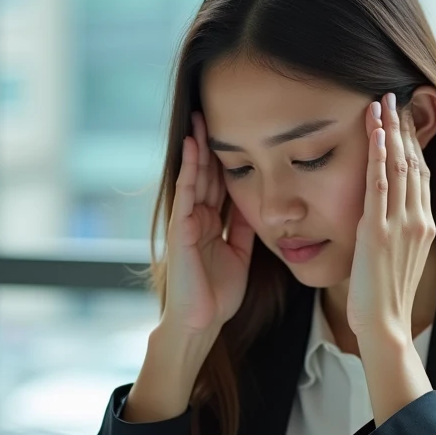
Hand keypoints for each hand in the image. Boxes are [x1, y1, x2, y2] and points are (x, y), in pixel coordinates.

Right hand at [162, 111, 255, 334]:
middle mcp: (197, 217)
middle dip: (210, 145)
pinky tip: (192, 147)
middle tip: (214, 112)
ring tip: (200, 119)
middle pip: (205, 174)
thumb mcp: (240, 252)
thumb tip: (255, 201)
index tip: (236, 132)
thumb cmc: (218, 294)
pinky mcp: (180, 229)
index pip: (219, 183)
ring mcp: (186, 221)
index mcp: (211, 223)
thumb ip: (242, 226)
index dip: (227, 158)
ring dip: (197, 148)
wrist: (201, 322)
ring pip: (194, 177)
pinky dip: (188, 169)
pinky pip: (185, 193)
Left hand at [347, 92, 435, 342]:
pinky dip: (380, 155)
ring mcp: (401, 224)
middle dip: (404, 127)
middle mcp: (418, 219)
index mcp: (424, 225)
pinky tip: (377, 131)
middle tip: (394, 96)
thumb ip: (396, 232)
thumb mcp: (397, 258)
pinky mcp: (379, 231)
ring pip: (400, 166)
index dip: (413, 142)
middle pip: (415, 162)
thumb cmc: (384, 298)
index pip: (421, 173)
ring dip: (391, 130)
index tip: (404, 117)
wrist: (385, 325)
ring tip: (382, 101)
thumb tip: (386, 217)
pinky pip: (381, 185)